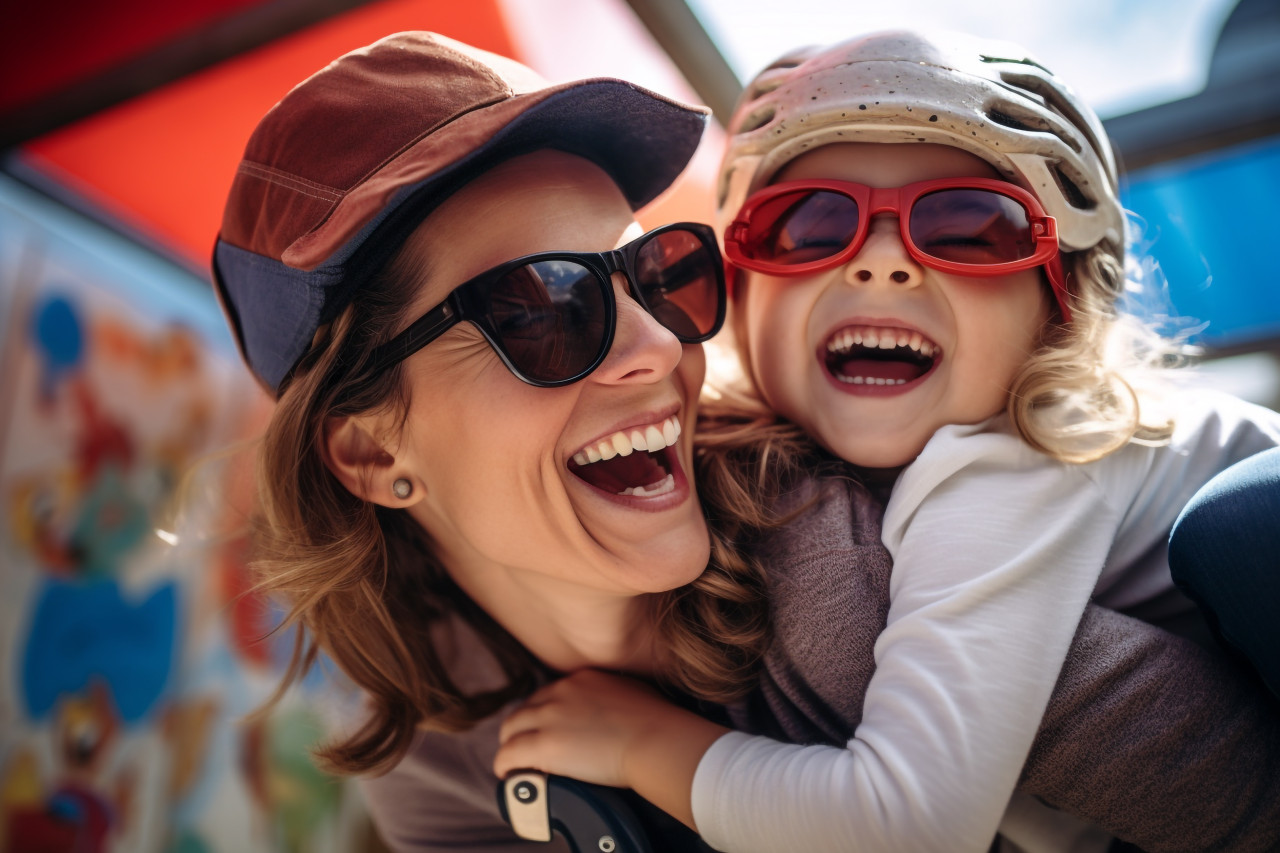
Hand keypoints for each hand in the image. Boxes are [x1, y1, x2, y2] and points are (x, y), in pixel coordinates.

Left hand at [494, 669, 727, 829]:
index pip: (550, 694)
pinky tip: (508, 775)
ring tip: (516, 764)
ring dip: (511, 746)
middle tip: (526, 747)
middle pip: (525, 709)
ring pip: (511, 730)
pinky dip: (504, 765)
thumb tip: (618, 711)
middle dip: (522, 729)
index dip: (544, 714)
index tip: (547, 728)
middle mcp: (561, 691)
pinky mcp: (544, 744)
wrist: (656, 739)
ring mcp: (550, 716)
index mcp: (582, 678)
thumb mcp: (633, 692)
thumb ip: (616, 696)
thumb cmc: (657, 722)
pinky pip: (508, 754)